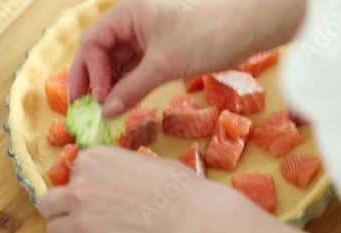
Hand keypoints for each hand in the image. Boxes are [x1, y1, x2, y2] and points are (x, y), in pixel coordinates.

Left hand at [37, 146, 205, 232]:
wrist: (188, 215)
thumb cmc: (176, 185)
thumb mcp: (143, 161)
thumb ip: (117, 170)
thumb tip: (117, 180)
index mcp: (93, 161)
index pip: (73, 172)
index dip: (85, 182)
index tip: (97, 190)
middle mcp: (79, 188)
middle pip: (48, 202)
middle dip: (59, 208)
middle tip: (78, 213)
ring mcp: (83, 221)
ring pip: (54, 230)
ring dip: (70, 231)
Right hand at [68, 0, 303, 116]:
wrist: (252, 24)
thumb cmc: (207, 34)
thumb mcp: (164, 64)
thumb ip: (131, 89)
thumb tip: (106, 111)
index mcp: (128, 13)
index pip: (92, 42)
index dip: (87, 72)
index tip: (93, 101)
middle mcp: (136, 20)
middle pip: (104, 51)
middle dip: (97, 80)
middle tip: (91, 109)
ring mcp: (153, 33)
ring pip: (124, 60)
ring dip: (116, 84)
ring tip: (111, 110)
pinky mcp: (169, 46)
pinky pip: (142, 65)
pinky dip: (135, 83)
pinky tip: (130, 100)